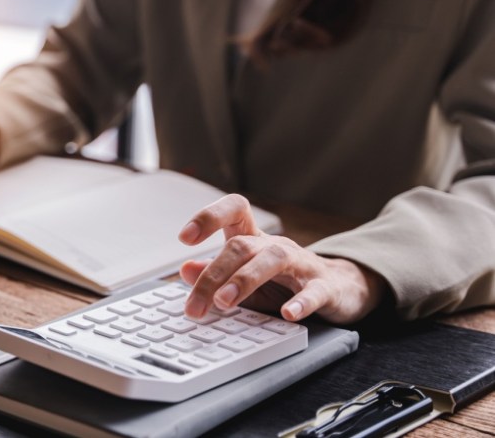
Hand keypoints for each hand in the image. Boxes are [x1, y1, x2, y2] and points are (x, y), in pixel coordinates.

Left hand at [177, 194, 385, 323]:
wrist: (340, 289)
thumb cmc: (285, 283)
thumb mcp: (245, 277)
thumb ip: (216, 273)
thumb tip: (185, 270)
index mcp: (255, 240)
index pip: (233, 211)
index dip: (209, 217)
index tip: (184, 238)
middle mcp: (276, 246)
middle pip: (242, 246)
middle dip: (214, 274)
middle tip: (195, 305)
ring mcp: (302, 264)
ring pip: (274, 260)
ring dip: (245, 280)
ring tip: (225, 301)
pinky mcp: (326, 288)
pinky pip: (314, 291)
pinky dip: (301, 303)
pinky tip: (288, 314)